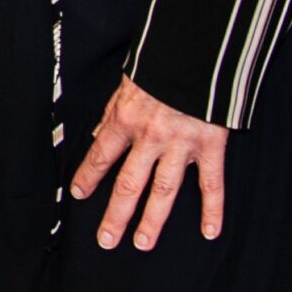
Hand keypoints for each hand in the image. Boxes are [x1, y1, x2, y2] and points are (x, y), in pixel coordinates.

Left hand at [70, 76, 228, 249]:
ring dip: (152, 221)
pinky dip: (213, 209)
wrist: (197, 49)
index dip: (87, 177)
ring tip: (142, 242)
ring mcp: (181, 144)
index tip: (78, 194)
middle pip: (128, 184)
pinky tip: (210, 231)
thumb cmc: (160, 63)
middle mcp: (150, 137)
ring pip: (164, 191)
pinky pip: (211, 183)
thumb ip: (113, 112)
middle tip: (106, 240)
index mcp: (126, 119)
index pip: (101, 155)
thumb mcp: (127, 82)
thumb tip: (98, 136)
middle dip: (115, 215)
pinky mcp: (210, 145)